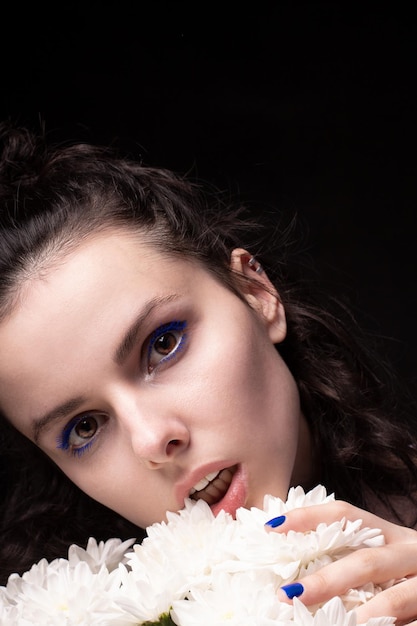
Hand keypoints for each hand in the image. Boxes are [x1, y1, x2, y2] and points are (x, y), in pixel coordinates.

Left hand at [267, 500, 416, 624]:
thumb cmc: (411, 570)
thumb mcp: (386, 552)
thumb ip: (352, 553)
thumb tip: (294, 566)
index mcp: (391, 533)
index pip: (345, 514)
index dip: (309, 517)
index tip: (272, 527)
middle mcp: (412, 550)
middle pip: (368, 562)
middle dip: (328, 580)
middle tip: (290, 595)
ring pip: (399, 599)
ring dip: (366, 615)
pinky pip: (415, 620)